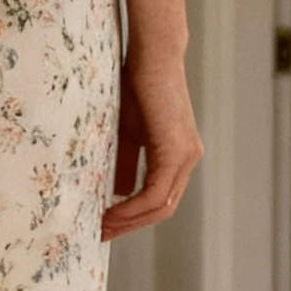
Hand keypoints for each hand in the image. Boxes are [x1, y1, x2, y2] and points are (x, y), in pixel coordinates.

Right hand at [101, 50, 201, 239]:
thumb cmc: (138, 86)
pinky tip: (111, 212)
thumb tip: (117, 193)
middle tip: (101, 234)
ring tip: (102, 227)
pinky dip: (132, 207)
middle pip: (162, 209)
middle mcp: (188, 159)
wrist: (152, 56)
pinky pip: (155, 193)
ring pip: (160, 205)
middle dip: (131, 225)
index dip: (134, 217)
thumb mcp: (127, 132)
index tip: (107, 225)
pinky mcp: (176, 151)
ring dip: (130, 220)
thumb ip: (124, 162)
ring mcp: (186, 156)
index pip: (160, 198)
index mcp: (179, 155)